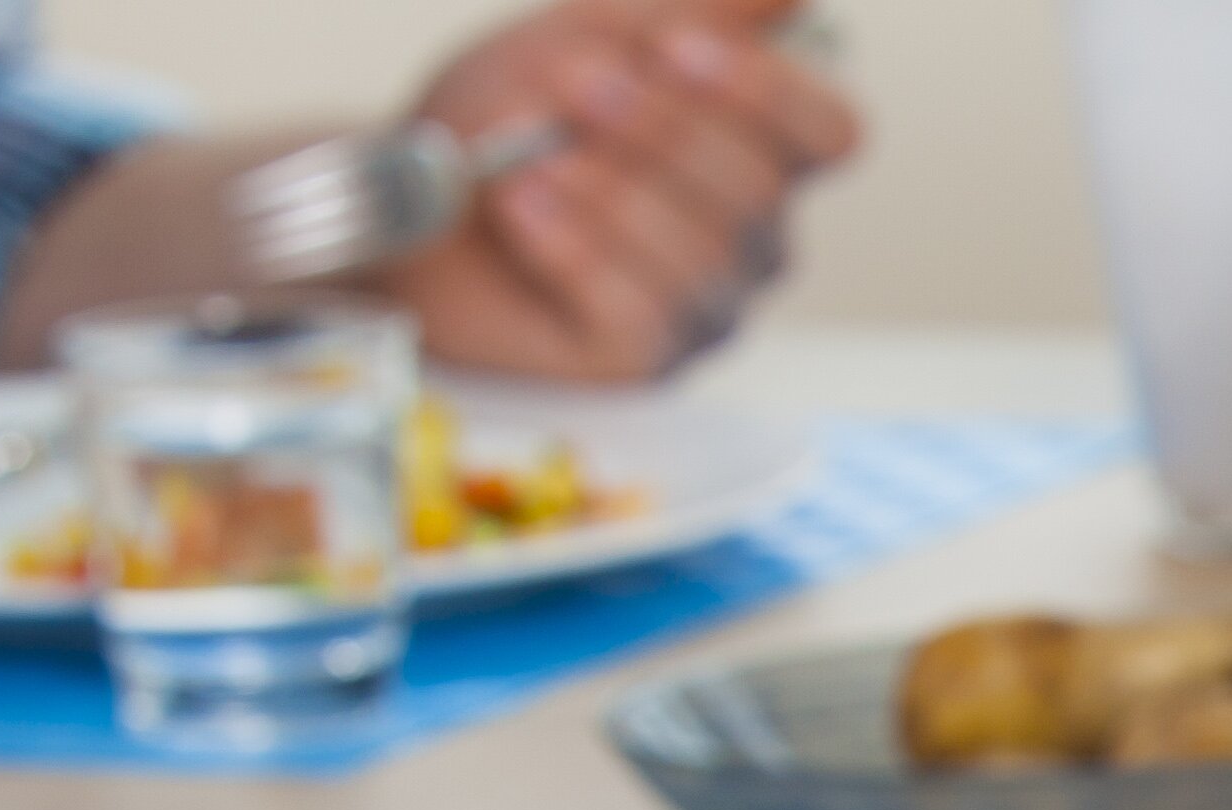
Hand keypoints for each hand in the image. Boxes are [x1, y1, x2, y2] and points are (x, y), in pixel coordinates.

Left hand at [383, 0, 859, 380]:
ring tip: (529, 156)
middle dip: (660, 129)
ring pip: (703, 252)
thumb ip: (689, 14)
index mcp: (756, 149)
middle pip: (760, 188)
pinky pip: (639, 307)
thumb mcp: (588, 37)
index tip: (675, 49)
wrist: (401, 199)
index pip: (830, 131)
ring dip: (610, 189)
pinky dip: (573, 246)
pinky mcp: (644, 354)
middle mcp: (749, 232)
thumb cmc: (501, 124)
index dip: (770, 92)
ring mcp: (705, 301)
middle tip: (577, 88)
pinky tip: (521, 206)